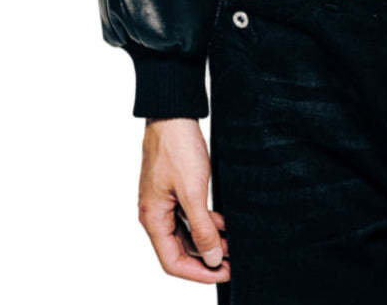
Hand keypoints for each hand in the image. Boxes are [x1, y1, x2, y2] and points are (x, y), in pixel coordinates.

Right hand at [138, 117, 229, 284]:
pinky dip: (206, 222)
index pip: (172, 262)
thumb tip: (212, 257)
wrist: (173, 114)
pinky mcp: (174, 190)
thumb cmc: (177, 148)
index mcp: (153, 218)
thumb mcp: (193, 192)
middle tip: (232, 262)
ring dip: (208, 240)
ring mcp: (164, 202)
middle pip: (179, 250)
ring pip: (186, 233)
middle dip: (206, 258)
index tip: (223, 272)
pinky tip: (224, 222)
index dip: (199, 272)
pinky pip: (189, 216)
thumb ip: (202, 227)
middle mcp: (155, 214)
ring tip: (233, 244)